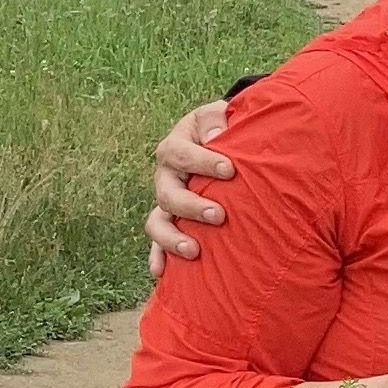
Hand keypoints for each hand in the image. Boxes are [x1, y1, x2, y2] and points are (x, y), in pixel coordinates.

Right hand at [147, 101, 234, 273]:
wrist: (216, 139)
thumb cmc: (221, 128)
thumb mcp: (218, 114)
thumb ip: (216, 118)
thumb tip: (216, 136)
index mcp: (175, 147)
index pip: (183, 154)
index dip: (204, 162)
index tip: (230, 169)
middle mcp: (166, 176)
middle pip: (168, 194)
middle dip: (192, 206)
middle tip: (219, 215)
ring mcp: (166, 201)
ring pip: (157, 222)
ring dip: (172, 238)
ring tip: (194, 250)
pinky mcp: (171, 221)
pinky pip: (157, 243)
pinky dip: (157, 257)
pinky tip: (161, 273)